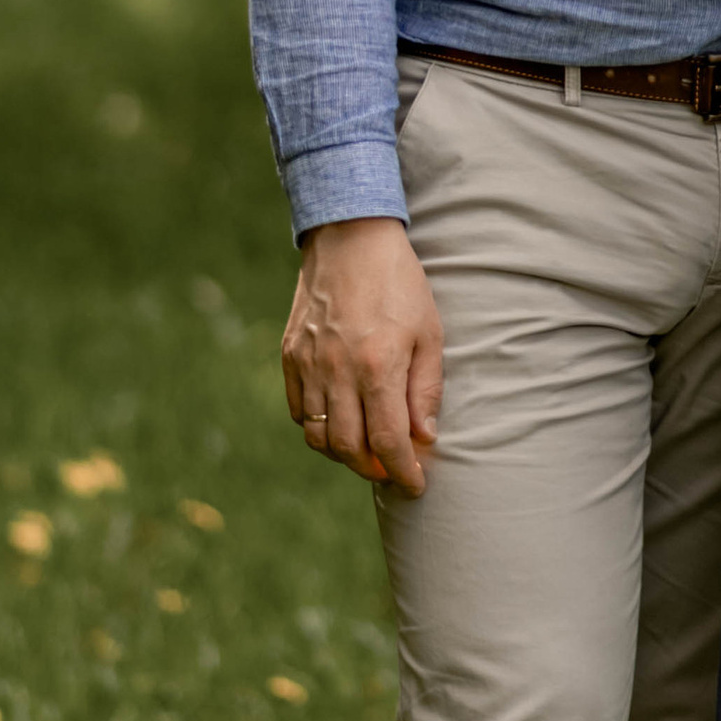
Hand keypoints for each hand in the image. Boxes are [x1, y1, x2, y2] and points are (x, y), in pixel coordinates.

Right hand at [281, 217, 443, 496]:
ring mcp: (308, 363)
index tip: (416, 484)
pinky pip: (299, 410)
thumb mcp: (429, 332)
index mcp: (378, 366)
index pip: (388, 442)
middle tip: (392, 469)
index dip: (404, 472)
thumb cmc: (399, 282)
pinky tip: (340, 420)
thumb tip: (424, 438)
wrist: (350, 236)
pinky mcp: (290, 354)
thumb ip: (426, 389)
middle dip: (373, 469)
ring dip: (343, 454)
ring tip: (367, 449)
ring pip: (318, 436)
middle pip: (348, 449)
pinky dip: (318, 428)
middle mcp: (338, 370)